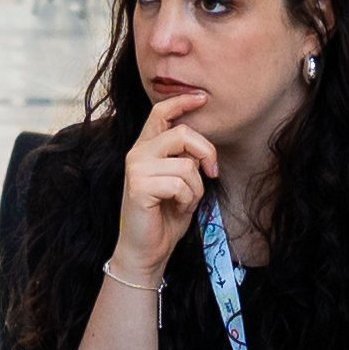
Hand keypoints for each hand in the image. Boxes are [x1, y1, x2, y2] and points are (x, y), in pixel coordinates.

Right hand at [114, 84, 215, 282]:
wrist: (146, 251)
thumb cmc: (165, 217)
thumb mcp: (181, 182)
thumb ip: (186, 160)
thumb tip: (201, 150)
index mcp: (146, 148)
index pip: (161, 112)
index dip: (182, 102)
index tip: (202, 98)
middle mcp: (137, 153)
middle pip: (182, 133)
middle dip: (206, 153)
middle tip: (213, 172)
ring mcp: (136, 168)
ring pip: (185, 164)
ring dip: (195, 188)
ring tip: (185, 202)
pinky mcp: (138, 186)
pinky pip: (179, 184)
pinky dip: (187, 200)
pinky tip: (177, 209)